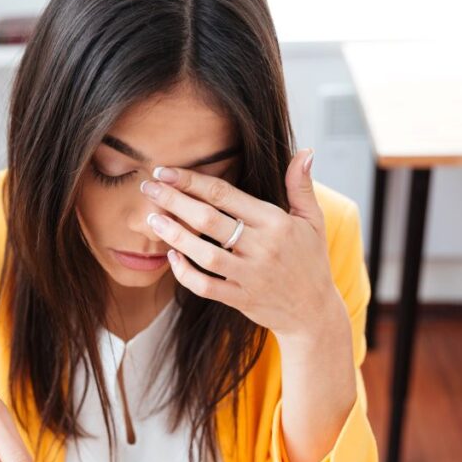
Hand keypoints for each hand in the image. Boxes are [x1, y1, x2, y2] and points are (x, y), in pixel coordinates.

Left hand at [141, 148, 344, 340]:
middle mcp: (262, 247)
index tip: (165, 171)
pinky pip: (206, 286)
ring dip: (174, 235)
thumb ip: (302, 185)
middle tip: (147, 188)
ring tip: (151, 219)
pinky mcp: (240, 298)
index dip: (192, 181)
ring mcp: (249, 275)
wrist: (314, 312)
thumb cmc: (310, 260)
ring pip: (203, 254)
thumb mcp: (313, 220)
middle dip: (173, 201)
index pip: (225, 194)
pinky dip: (185, 273)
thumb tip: (305, 150)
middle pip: (208, 220)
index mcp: (275, 221)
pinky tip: (171, 257)